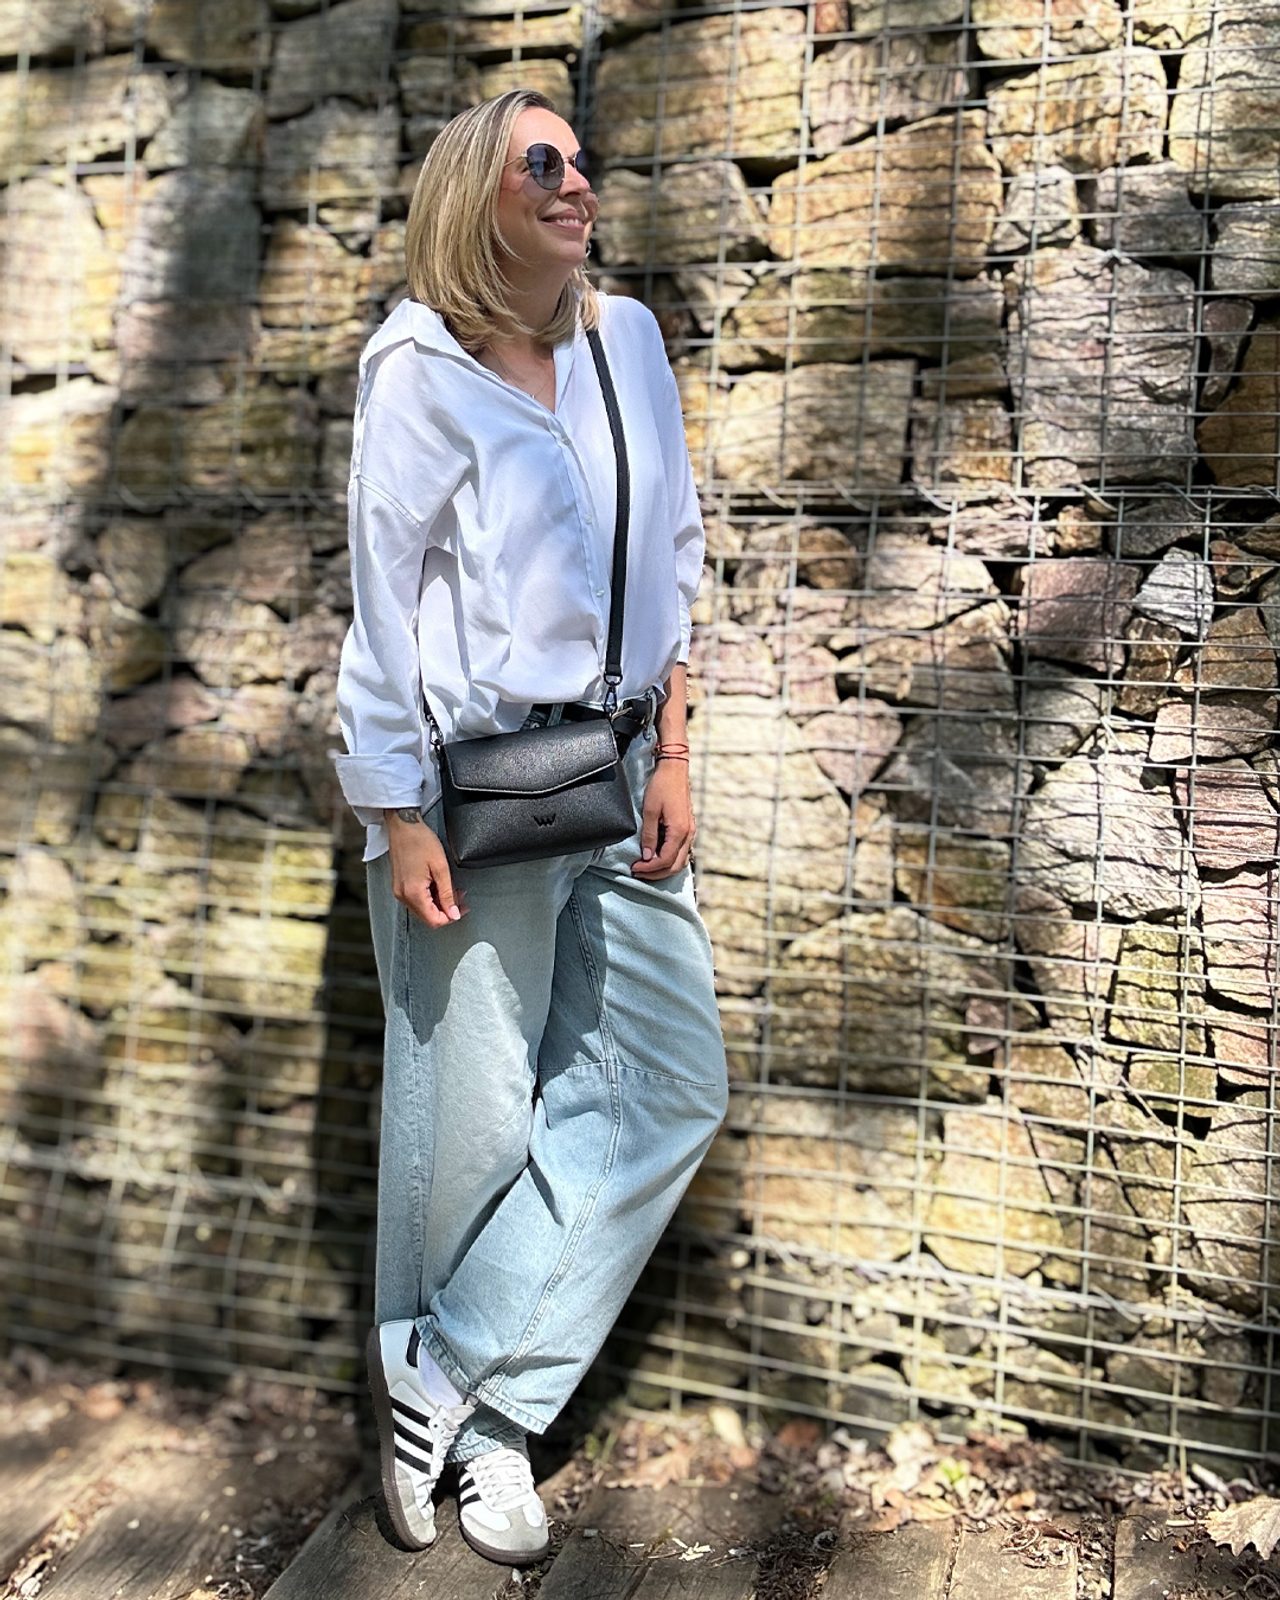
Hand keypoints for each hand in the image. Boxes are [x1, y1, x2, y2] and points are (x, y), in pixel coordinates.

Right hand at [385, 809, 466, 928]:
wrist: (403, 826)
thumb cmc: (420, 841)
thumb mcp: (441, 868)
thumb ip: (448, 894)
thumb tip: (454, 914)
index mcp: (413, 893)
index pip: (433, 920)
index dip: (450, 917)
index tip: (462, 908)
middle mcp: (403, 895)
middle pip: (427, 917)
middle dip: (446, 910)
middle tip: (460, 896)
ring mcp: (399, 891)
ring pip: (422, 909)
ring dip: (439, 903)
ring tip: (451, 888)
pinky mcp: (399, 885)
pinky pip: (416, 900)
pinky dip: (430, 897)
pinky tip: (438, 885)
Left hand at [631, 759, 695, 879]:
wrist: (674, 770)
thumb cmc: (662, 786)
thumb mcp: (650, 810)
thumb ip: (649, 835)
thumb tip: (647, 856)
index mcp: (679, 831)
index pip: (665, 860)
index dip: (649, 868)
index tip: (635, 867)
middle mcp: (688, 834)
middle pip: (675, 865)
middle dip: (656, 873)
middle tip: (638, 871)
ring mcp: (690, 832)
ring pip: (680, 861)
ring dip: (663, 868)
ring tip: (646, 868)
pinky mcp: (687, 828)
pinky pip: (682, 852)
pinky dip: (670, 860)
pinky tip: (657, 858)